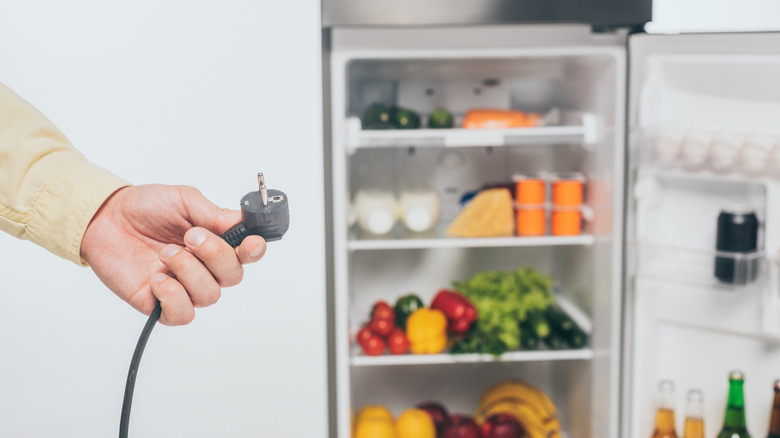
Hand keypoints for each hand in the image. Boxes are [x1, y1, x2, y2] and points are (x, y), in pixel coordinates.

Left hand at [80, 184, 265, 324]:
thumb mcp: (183, 200)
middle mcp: (204, 267)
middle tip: (192, 237)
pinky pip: (183, 314)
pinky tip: (158, 278)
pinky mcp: (159, 303)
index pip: (247, 255)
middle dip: (216, 255)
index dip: (254, 252)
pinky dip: (174, 296)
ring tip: (166, 253)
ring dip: (189, 271)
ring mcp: (183, 287)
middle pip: (233, 277)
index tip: (250, 243)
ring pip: (209, 295)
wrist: (105, 218)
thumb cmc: (145, 208)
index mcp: (215, 242)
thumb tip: (241, 223)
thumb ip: (214, 213)